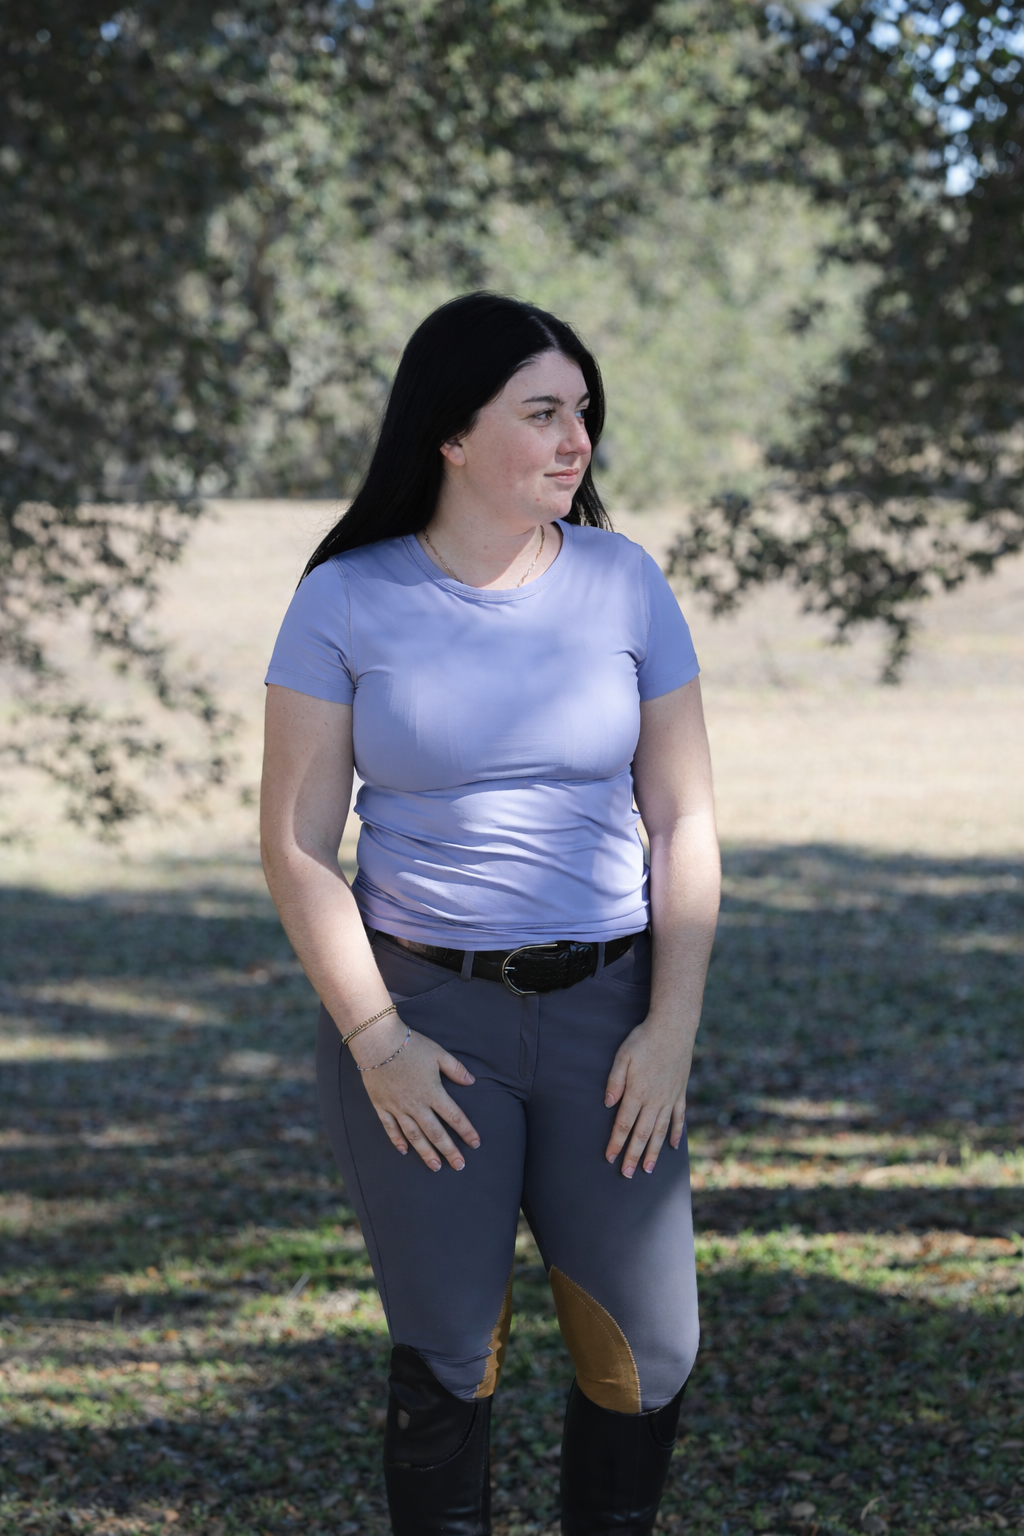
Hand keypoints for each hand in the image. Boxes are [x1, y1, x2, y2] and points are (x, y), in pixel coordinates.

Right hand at [350, 1016, 480, 1171]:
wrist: (378, 1042)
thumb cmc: (411, 1045)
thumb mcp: (438, 1053)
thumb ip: (456, 1069)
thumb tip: (472, 1081)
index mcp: (433, 1092)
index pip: (454, 1116)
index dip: (466, 1131)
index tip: (475, 1144)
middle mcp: (416, 1105)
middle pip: (435, 1133)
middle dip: (449, 1150)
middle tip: (459, 1166)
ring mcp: (398, 1107)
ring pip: (414, 1136)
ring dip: (426, 1152)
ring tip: (436, 1166)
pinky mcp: (381, 1106)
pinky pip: (390, 1128)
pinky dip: (397, 1140)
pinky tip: (404, 1151)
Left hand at [603, 1018, 693, 1178]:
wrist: (674, 1028)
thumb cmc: (644, 1040)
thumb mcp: (623, 1056)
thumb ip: (615, 1081)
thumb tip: (608, 1104)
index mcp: (637, 1093)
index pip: (624, 1125)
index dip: (616, 1143)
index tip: (610, 1158)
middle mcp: (654, 1100)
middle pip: (642, 1134)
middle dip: (633, 1156)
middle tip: (627, 1174)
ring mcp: (669, 1098)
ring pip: (660, 1131)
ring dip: (653, 1151)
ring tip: (648, 1169)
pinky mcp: (680, 1093)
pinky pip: (678, 1118)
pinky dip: (676, 1133)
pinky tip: (673, 1146)